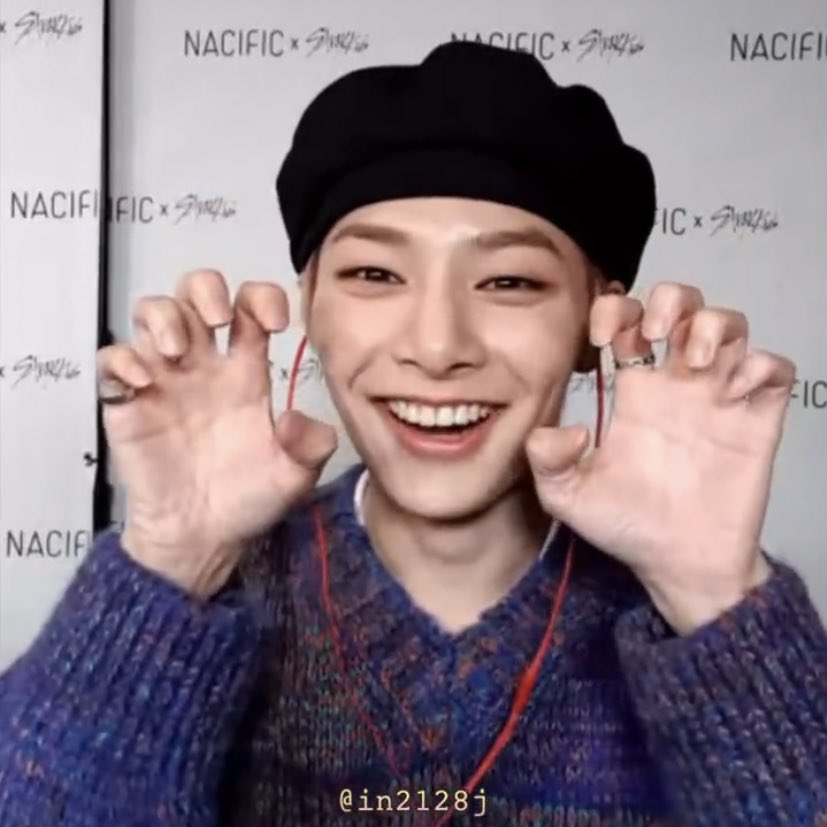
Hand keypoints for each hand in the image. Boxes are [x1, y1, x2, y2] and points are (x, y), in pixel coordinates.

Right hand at [97, 269, 336, 598]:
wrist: (201, 539)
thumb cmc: (246, 502)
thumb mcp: (295, 477)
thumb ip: (311, 446)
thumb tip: (300, 419)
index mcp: (246, 373)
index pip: (251, 308)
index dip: (262, 298)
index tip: (276, 323)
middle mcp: (205, 366)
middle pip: (196, 293)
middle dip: (205, 289)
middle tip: (218, 319)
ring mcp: (165, 381)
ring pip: (153, 313)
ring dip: (164, 317)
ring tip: (179, 352)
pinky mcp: (128, 403)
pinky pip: (113, 361)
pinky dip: (123, 360)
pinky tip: (144, 383)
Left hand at [525, 282, 794, 632]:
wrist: (679, 565)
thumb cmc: (627, 528)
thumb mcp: (568, 498)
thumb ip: (546, 461)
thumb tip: (566, 429)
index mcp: (632, 392)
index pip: (626, 322)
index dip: (614, 310)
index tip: (602, 337)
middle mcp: (676, 385)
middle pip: (682, 306)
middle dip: (672, 300)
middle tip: (658, 333)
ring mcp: (718, 399)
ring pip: (729, 325)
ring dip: (714, 326)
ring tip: (695, 363)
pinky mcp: (756, 420)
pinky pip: (773, 369)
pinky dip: (760, 367)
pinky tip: (734, 395)